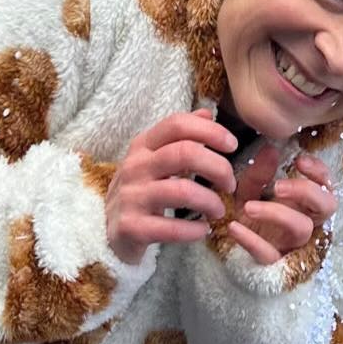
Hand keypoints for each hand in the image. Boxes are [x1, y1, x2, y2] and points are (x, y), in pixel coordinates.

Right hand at [106, 111, 238, 266]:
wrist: (109, 230)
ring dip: (210, 202)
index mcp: (143, 145)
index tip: (232, 145)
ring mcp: (131, 196)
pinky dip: (194, 230)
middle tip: (230, 185)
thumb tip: (207, 113)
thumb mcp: (155, 159)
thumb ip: (181, 137)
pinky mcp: (131, 227)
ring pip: (182, 191)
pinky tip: (203, 230)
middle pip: (185, 153)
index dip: (210, 131)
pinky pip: (170, 228)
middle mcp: (135, 166)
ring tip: (219, 211)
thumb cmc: (141, 190)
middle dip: (218, 167)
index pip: (177, 124)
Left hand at [226, 145, 336, 265]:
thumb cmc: (249, 217)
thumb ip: (259, 173)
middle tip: (279, 186)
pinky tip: (234, 227)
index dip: (319, 172)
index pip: (326, 185)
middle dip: (307, 191)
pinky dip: (251, 241)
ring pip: (301, 229)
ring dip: (277, 214)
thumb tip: (270, 149)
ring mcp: (291, 243)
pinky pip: (268, 254)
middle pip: (327, 206)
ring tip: (249, 206)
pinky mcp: (273, 263)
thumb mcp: (249, 191)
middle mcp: (305, 221)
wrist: (230, 250)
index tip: (300, 160)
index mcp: (304, 204)